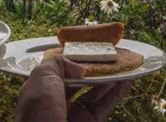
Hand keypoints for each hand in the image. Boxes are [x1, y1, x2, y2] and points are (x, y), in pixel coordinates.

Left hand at [16, 55, 132, 121]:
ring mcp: (73, 114)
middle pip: (78, 81)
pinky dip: (116, 93)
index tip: (87, 50)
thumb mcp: (41, 77)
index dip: (71, 61)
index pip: (56, 71)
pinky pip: (105, 105)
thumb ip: (58, 64)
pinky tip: (126, 81)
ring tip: (122, 65)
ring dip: (109, 79)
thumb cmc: (39, 110)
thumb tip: (79, 68)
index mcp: (39, 90)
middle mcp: (56, 101)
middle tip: (108, 57)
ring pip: (94, 92)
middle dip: (92, 70)